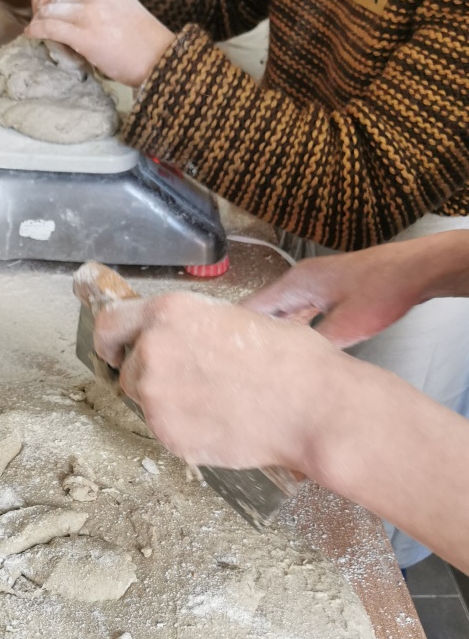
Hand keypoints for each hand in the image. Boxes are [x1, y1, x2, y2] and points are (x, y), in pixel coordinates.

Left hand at [26, 0, 173, 86]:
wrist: (158, 58)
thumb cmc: (139, 38)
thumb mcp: (119, 4)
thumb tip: (65, 7)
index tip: (49, 8)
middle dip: (45, 8)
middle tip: (37, 20)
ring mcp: (88, 12)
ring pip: (50, 11)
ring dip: (39, 20)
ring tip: (34, 27)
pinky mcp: (83, 34)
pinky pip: (49, 27)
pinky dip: (36, 30)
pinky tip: (31, 33)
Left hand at [94, 293, 339, 470]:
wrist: (313, 407)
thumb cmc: (290, 359)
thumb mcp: (236, 318)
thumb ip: (193, 327)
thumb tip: (180, 338)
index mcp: (168, 314)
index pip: (110, 324)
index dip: (111, 341)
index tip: (115, 352)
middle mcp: (152, 352)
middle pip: (128, 369)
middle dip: (150, 376)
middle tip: (191, 383)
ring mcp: (156, 397)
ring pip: (144, 401)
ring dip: (167, 403)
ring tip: (214, 403)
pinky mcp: (167, 434)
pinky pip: (164, 430)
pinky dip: (183, 428)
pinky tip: (219, 421)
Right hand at [242, 239, 457, 348]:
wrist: (416, 271)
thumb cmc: (382, 292)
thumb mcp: (345, 328)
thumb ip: (314, 347)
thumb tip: (290, 367)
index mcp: (295, 283)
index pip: (252, 308)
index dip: (235, 330)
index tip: (222, 353)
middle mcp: (299, 281)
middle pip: (264, 310)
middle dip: (252, 334)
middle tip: (236, 362)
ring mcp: (315, 285)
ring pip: (283, 312)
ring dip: (273, 333)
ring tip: (257, 359)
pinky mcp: (329, 292)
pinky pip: (301, 311)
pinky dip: (293, 328)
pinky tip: (290, 348)